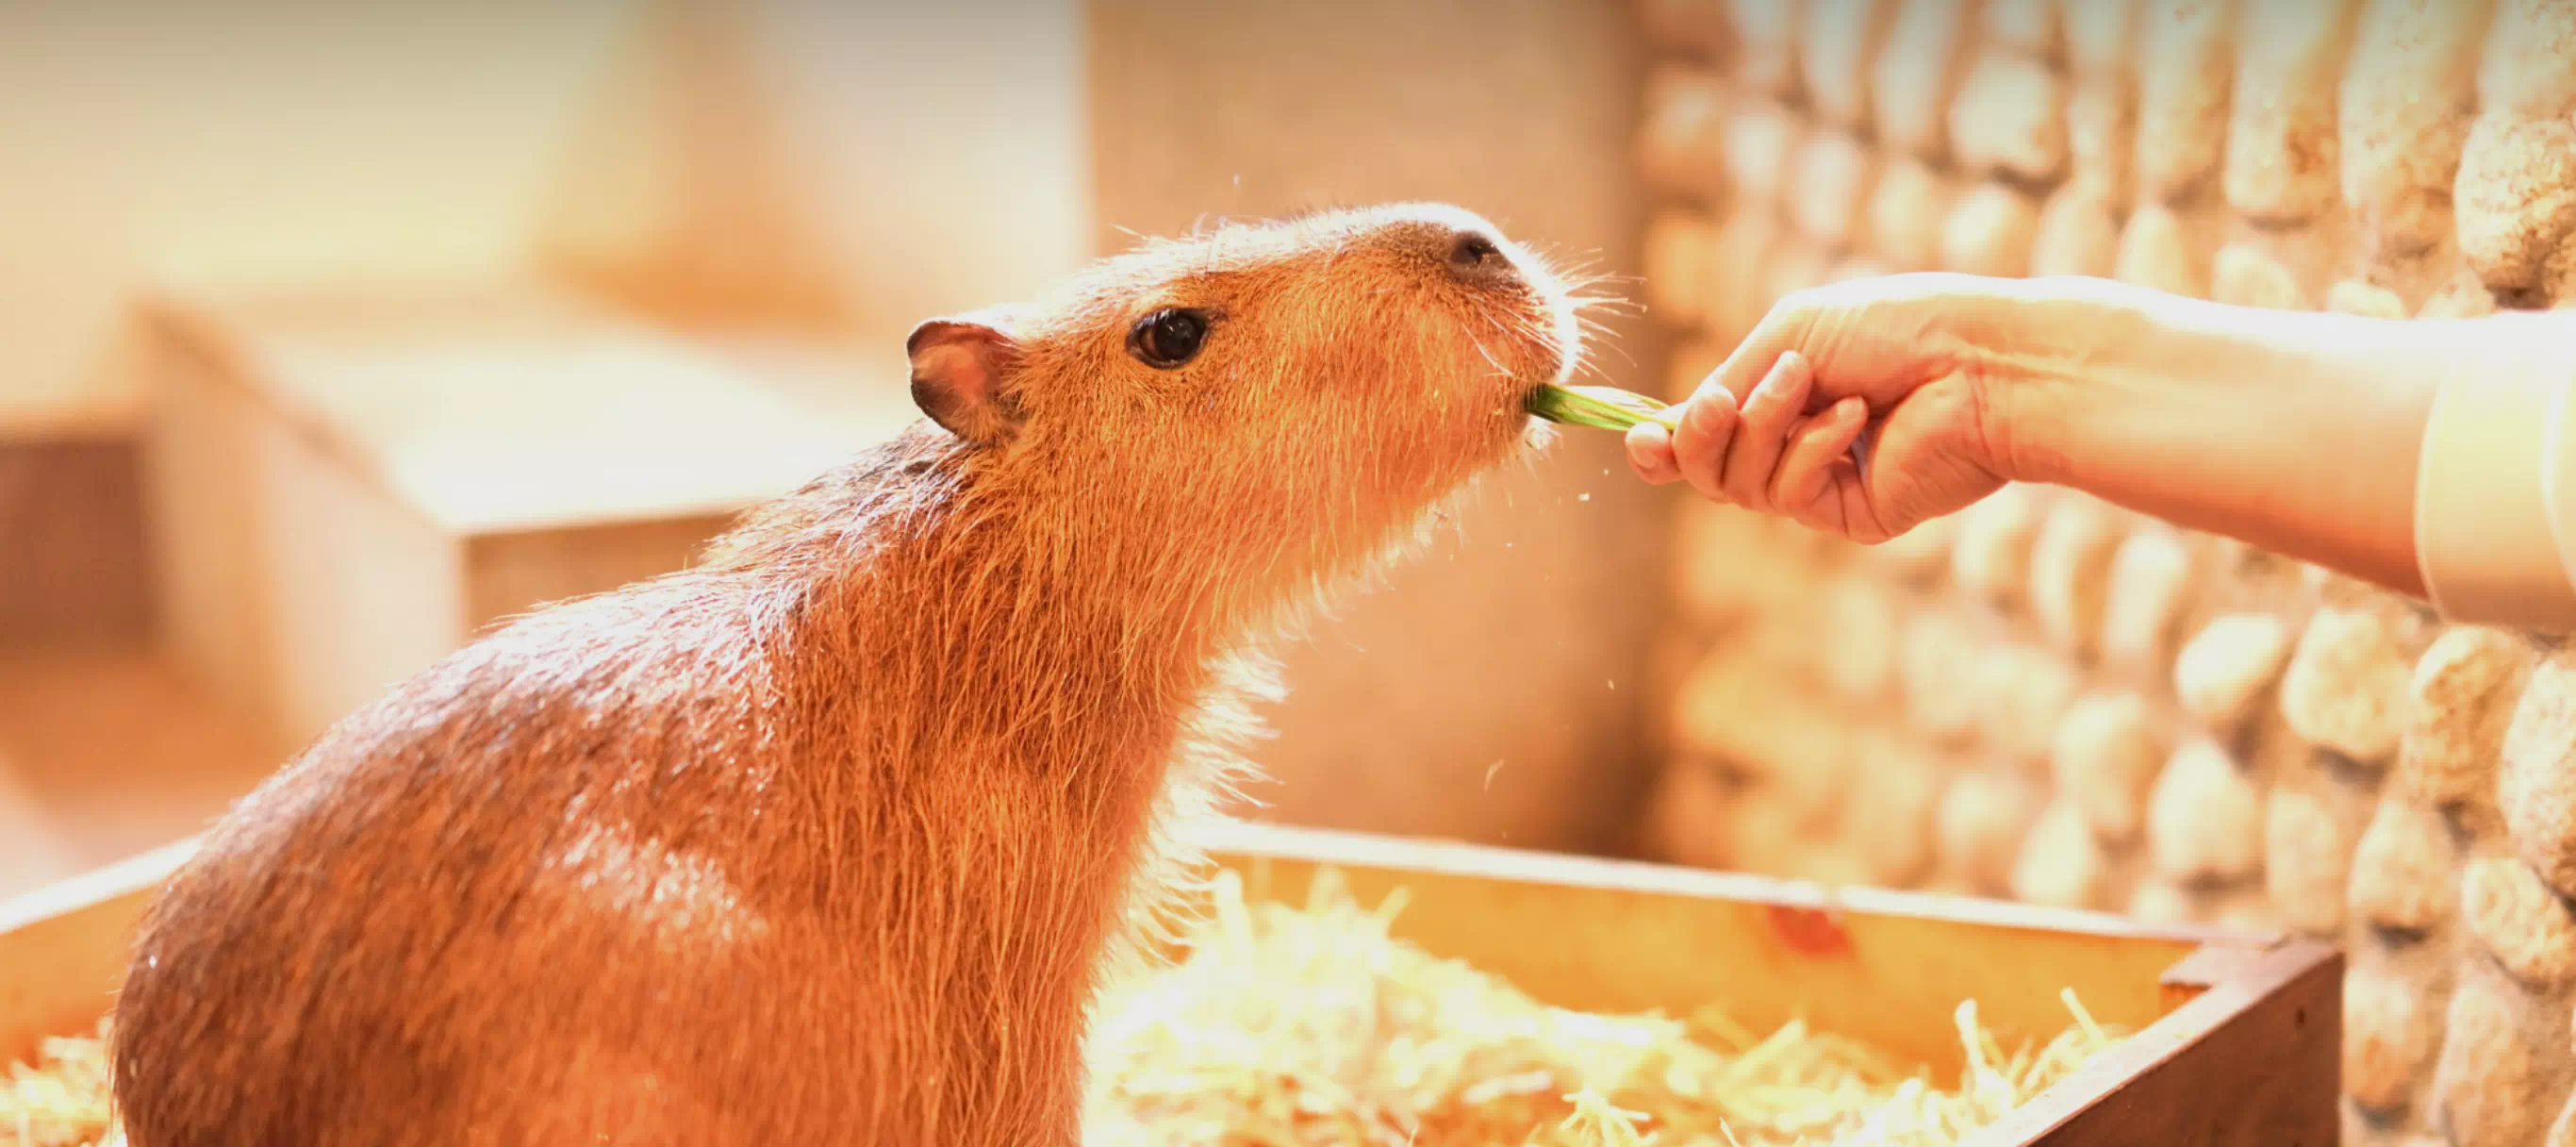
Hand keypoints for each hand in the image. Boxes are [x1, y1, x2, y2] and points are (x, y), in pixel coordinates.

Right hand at [1625, 273, 2080, 542]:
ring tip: (1808, 385)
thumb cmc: (1896, 329)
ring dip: (1760, 428)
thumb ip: (1723, 383)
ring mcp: (1827, 484)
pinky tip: (1855, 419)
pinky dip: (1809, 450)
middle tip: (1714, 403)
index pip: (1706, 436)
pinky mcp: (1855, 515)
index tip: (1637, 437)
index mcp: (1786, 397)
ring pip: (1737, 485)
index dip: (1664, 443)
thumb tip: (1655, 435)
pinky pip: (1788, 496)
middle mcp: (1800, 444)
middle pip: (1706, 469)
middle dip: (1699, 435)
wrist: (1981, 361)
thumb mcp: (1788, 336)